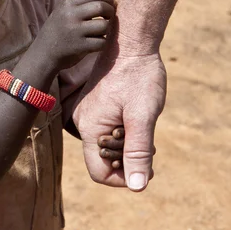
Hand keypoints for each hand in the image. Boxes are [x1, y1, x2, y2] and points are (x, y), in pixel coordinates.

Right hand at [35, 0, 114, 73]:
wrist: (43, 54)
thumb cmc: (57, 32)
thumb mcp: (62, 13)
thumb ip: (81, 6)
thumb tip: (109, 1)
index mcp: (67, 4)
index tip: (111, 4)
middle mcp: (70, 15)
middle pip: (101, 7)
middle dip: (111, 12)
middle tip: (110, 17)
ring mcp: (75, 31)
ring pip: (104, 25)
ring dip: (107, 29)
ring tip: (101, 32)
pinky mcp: (80, 46)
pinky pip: (102, 42)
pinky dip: (102, 43)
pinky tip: (97, 43)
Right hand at [73, 50, 165, 190]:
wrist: (131, 42)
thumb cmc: (138, 76)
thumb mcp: (143, 116)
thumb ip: (138, 151)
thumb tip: (137, 187)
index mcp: (90, 127)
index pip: (99, 173)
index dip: (124, 178)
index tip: (145, 166)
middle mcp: (82, 121)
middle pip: (102, 160)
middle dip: (127, 157)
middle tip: (148, 140)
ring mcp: (87, 111)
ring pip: (105, 144)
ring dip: (126, 143)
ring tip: (141, 122)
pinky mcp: (94, 104)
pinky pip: (105, 129)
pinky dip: (122, 129)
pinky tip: (135, 113)